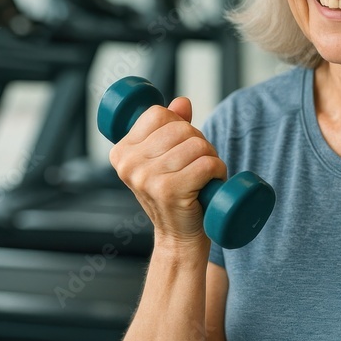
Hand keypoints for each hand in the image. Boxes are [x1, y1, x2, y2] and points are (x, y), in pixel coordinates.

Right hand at [109, 96, 226, 250]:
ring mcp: (147, 178)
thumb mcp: (165, 159)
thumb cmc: (174, 195)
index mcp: (122, 152)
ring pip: (197, 144)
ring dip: (211, 158)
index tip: (180, 148)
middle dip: (199, 142)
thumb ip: (170, 127)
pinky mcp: (169, 191)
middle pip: (181, 128)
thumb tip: (182, 102)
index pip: (158, 114)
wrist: (178, 238)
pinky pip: (207, 163)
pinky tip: (211, 183)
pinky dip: (218, 170)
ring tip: (204, 176)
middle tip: (197, 165)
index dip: (179, 125)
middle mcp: (129, 164)